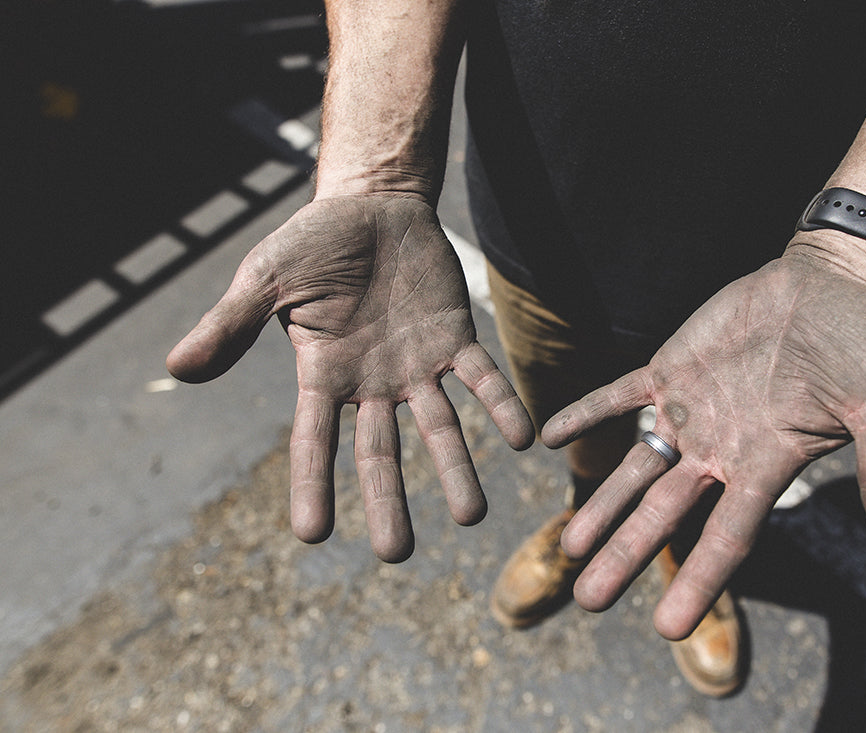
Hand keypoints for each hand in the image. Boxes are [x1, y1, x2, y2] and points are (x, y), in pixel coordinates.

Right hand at [167, 195, 533, 559]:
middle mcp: (372, 383)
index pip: (315, 441)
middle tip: (397, 553)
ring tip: (474, 516)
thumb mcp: (266, 278)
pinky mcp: (456, 338)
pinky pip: (482, 378)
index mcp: (323, 375)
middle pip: (381, 451)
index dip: (314, 485)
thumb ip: (230, 324)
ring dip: (457, 468)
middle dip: (390, 500)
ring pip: (440, 427)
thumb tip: (177, 368)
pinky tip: (522, 438)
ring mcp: (418, 365)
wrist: (372, 206)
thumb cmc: (313, 243)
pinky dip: (501, 405)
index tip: (313, 535)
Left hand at [541, 246, 865, 639]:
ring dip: (602, 502)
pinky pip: (620, 395)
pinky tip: (549, 435)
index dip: (698, 581)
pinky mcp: (671, 368)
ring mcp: (692, 410)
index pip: (728, 536)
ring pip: (637, 467)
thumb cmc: (865, 347)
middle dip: (627, 553)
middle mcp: (721, 448)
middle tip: (587, 598)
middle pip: (665, 513)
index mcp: (767, 465)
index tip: (664, 628)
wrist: (831, 284)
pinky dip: (587, 412)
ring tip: (568, 547)